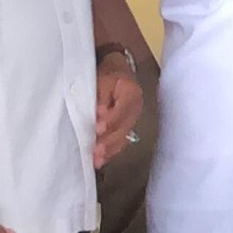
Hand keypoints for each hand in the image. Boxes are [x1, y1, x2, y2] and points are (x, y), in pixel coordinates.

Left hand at [93, 52, 141, 168]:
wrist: (117, 72)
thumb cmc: (107, 75)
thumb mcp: (102, 79)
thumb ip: (101, 95)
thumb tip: (99, 112)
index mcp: (131, 93)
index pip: (123, 109)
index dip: (111, 120)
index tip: (99, 128)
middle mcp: (136, 108)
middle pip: (124, 127)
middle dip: (109, 140)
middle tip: (96, 150)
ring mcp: (132, 120)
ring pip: (123, 137)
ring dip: (109, 150)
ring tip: (97, 159)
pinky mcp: (126, 128)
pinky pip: (120, 142)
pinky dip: (110, 152)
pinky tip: (100, 160)